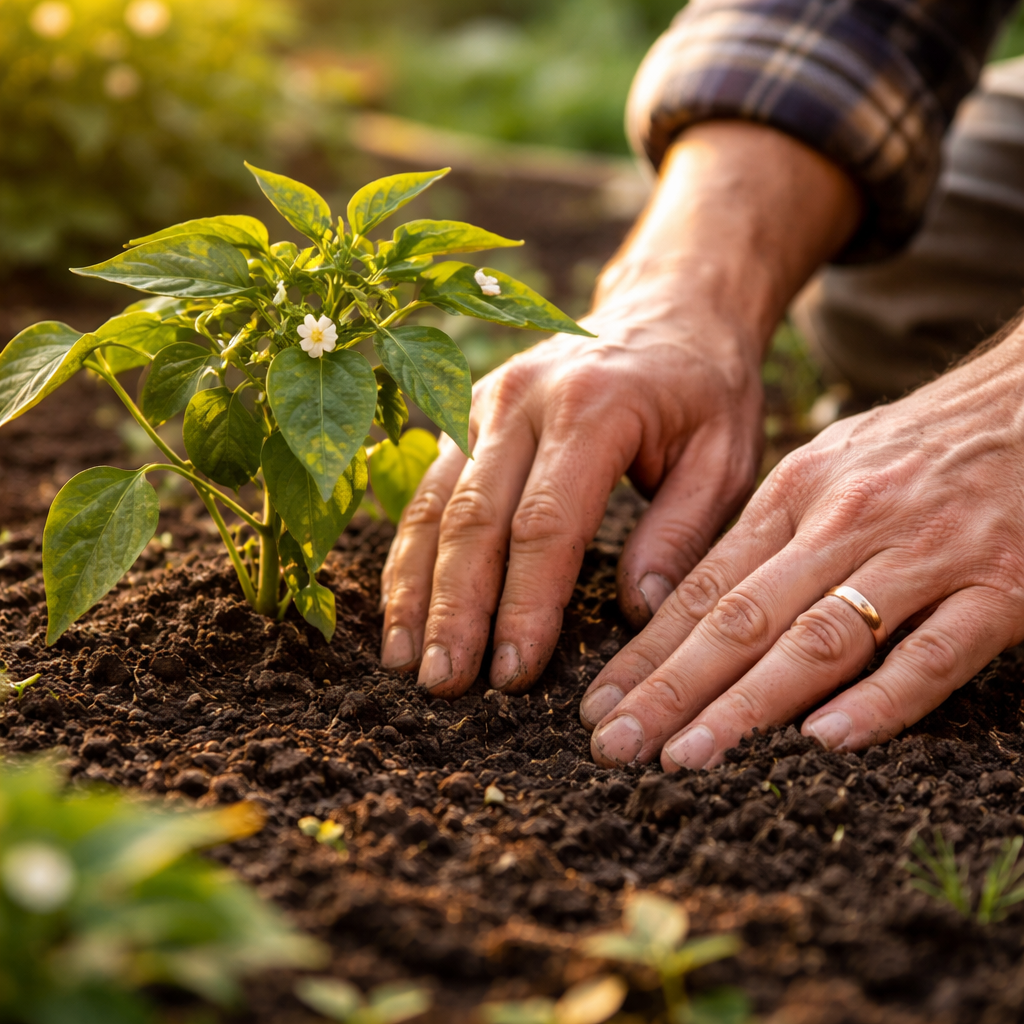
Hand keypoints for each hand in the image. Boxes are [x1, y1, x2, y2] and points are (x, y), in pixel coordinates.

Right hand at [378, 278, 763, 695]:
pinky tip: (401, 606)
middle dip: (456, 609)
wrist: (668, 305)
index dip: (525, 603)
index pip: (546, 523)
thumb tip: (639, 613)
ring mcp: (483, 400)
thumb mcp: (724, 456)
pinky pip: (426, 488)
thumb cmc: (704, 388)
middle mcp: (523, 398)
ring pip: (435, 504)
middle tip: (445, 683)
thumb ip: (682, 532)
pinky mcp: (464, 412)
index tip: (514, 673)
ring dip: (416, 587)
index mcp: (595, 407)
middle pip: (474, 518)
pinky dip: (410, 551)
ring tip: (407, 661)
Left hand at [584, 330, 1023, 767]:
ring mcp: (924, 555)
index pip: (706, 587)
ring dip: (747, 704)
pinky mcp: (1000, 587)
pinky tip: (824, 742)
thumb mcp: (828, 468)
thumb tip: (695, 611)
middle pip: (743, 619)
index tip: (601, 703)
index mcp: (797, 494)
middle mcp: (847, 523)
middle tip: (614, 746)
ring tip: (686, 756)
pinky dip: (880, 700)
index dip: (648, 652)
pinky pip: (934, 654)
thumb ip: (769, 537)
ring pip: (820, 639)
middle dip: (671, 688)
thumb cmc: (917, 446)